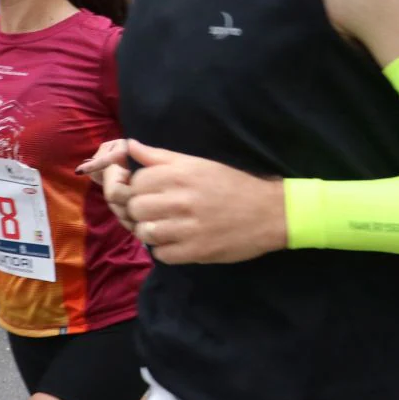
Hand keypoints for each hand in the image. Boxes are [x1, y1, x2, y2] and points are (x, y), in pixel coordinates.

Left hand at [80, 139, 285, 263]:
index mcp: (179, 174)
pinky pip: (161, 254)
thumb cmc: (231, 184)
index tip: (151, 193)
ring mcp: (187, 228)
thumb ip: (159, 156)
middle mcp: (180, 200)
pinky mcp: (195, 252)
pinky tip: (177, 241)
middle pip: (134, 208)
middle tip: (157, 212)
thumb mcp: (197, 163)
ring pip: (144, 232)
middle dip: (141, 211)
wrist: (269, 212)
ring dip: (151, 231)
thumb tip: (128, 145)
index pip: (135, 183)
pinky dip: (164, 250)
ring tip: (166, 227)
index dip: (139, 188)